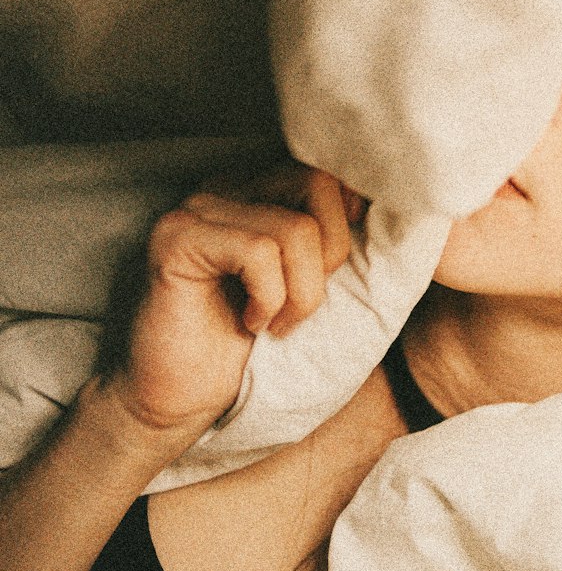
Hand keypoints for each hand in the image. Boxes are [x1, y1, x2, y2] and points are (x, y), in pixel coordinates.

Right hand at [104, 167, 360, 441]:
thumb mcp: (306, 288)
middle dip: (332, 254)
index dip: (349, 214)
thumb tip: (375, 207)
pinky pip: (258, 252)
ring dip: (302, 293)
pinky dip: (269, 298)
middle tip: (302, 307)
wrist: (177, 401)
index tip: (340, 270)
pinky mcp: (178, 238)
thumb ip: (329, 242)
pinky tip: (250, 324)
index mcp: (257, 193)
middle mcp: (226, 188)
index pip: (324, 169)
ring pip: (295, 229)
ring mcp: (198, 209)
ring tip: (274, 324)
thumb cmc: (246, 352)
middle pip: (316, 184)